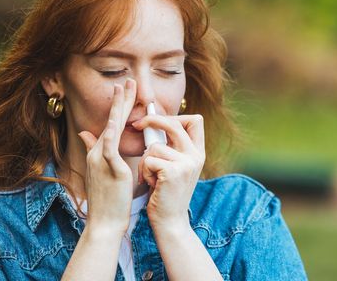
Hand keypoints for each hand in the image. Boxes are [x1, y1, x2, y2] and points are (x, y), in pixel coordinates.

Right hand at [77, 79, 136, 232]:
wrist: (104, 222)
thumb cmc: (107, 200)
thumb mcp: (99, 171)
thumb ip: (93, 151)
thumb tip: (85, 134)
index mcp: (98, 153)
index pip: (111, 124)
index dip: (119, 106)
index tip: (125, 89)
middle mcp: (97, 153)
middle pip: (110, 120)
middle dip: (120, 99)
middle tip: (128, 80)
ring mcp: (101, 160)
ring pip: (110, 128)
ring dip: (118, 108)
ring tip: (124, 89)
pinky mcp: (109, 170)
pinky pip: (110, 149)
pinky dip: (112, 133)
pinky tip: (117, 120)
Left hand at [131, 114, 205, 230]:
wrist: (170, 220)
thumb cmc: (166, 192)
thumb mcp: (175, 166)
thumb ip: (173, 146)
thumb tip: (155, 120)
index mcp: (198, 152)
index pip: (195, 120)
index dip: (176, 116)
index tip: (158, 119)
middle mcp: (196, 156)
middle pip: (174, 123)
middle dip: (152, 120)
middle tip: (137, 125)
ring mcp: (186, 163)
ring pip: (155, 146)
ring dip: (145, 161)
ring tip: (151, 176)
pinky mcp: (172, 172)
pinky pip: (149, 159)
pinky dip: (144, 172)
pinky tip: (151, 184)